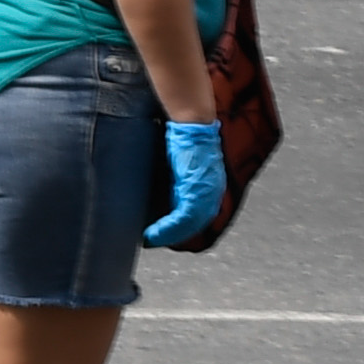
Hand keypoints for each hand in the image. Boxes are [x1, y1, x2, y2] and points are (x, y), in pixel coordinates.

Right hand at [149, 114, 229, 247]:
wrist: (192, 123)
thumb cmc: (185, 138)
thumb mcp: (182, 164)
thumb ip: (179, 179)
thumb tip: (163, 189)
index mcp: (211, 187)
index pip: (197, 216)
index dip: (179, 228)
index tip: (162, 234)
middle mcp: (213, 193)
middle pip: (193, 225)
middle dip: (172, 235)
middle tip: (153, 240)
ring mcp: (207, 193)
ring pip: (188, 226)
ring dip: (167, 235)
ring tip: (150, 238)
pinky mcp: (196, 191)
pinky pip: (182, 219)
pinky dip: (166, 229)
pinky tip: (152, 233)